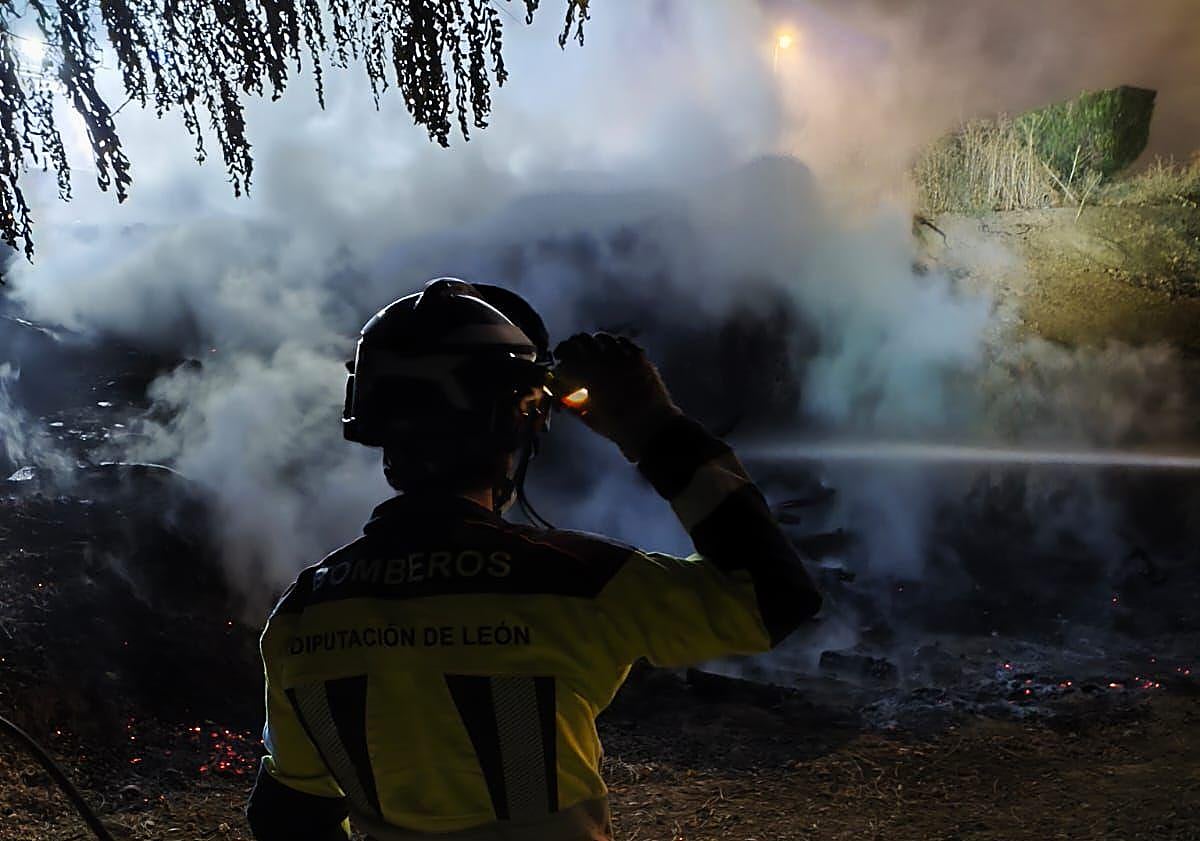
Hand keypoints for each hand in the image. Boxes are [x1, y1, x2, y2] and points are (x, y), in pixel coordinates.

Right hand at [552, 333, 681, 461]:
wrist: (651, 428)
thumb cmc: (617, 426)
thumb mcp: (587, 416)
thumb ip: (568, 400)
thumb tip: (558, 389)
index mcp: (588, 374)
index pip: (568, 351)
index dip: (561, 352)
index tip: (559, 358)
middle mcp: (605, 359)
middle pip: (582, 340)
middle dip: (574, 345)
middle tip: (572, 353)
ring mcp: (624, 356)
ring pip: (602, 338)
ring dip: (593, 343)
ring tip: (592, 352)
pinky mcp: (640, 357)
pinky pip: (623, 342)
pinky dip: (614, 344)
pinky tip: (612, 353)